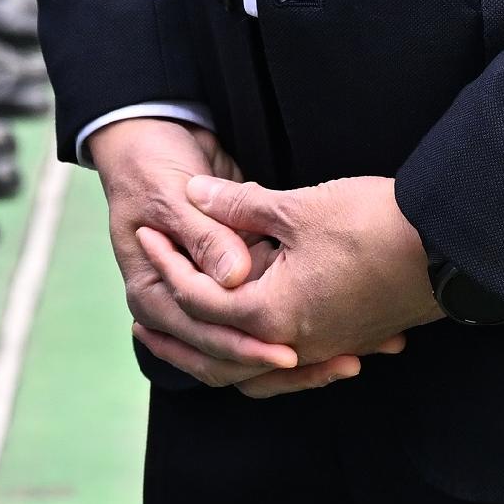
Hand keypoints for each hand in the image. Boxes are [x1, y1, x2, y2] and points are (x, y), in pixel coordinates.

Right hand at [84, 119, 338, 390]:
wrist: (149, 139)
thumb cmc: (150, 164)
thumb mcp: (170, 195)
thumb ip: (205, 236)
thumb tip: (233, 277)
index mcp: (150, 296)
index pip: (201, 339)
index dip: (245, 349)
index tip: (288, 353)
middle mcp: (179, 310)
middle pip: (230, 361)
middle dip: (286, 365)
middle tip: (339, 361)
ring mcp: (207, 301)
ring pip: (253, 352)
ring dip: (304, 362)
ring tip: (354, 358)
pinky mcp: (233, 285)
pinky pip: (268, 325)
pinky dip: (309, 335)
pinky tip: (355, 339)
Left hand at [163, 172, 439, 397]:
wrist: (449, 246)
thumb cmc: (373, 224)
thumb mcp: (297, 207)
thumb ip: (239, 206)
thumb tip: (194, 195)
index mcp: (273, 315)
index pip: (201, 301)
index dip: (168, 264)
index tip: (147, 234)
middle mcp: (295, 343)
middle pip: (219, 353)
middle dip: (177, 331)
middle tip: (143, 312)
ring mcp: (326, 347)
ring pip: (256, 365)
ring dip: (219, 347)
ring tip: (191, 327)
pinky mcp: (349, 338)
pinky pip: (291, 358)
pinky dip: (262, 349)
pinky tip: (253, 328)